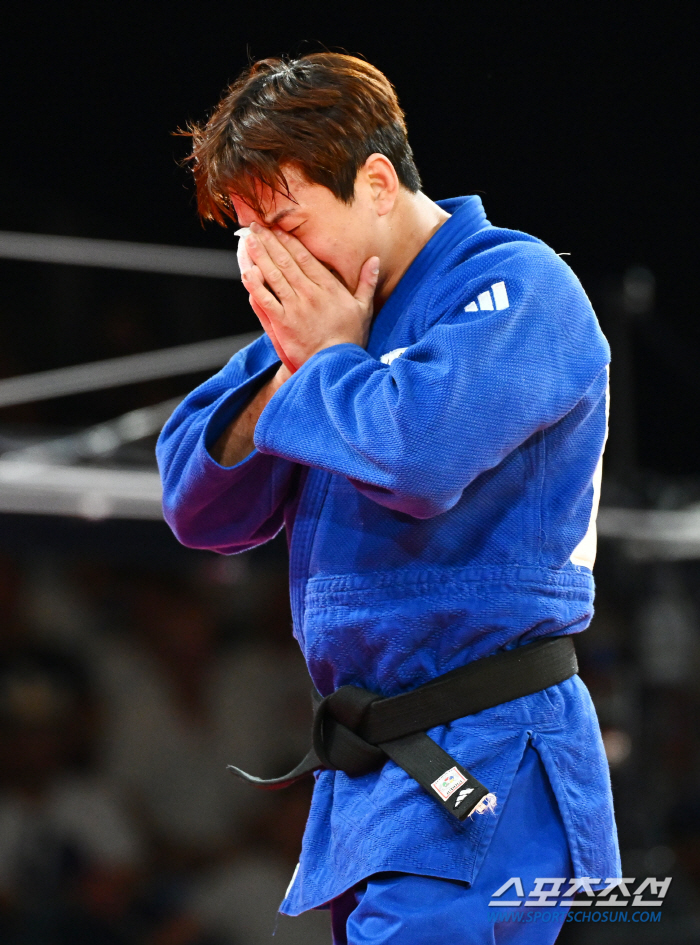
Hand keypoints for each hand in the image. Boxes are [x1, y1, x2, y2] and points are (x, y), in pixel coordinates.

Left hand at [241, 222, 378, 370]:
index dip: (289, 241)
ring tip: (248, 241)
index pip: (305, 258)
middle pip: (286, 262)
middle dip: (269, 242)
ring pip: (273, 276)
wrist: (336, 365)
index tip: (277, 229)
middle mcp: (310, 294)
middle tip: (256, 227)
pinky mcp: (282, 323)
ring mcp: (295, 308)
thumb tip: (374, 260)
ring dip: (259, 256)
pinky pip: (265, 300)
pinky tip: (247, 271)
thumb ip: (367, 282)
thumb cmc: (350, 339)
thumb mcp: (364, 309)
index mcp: (329, 288)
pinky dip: (255, 285)